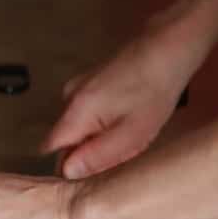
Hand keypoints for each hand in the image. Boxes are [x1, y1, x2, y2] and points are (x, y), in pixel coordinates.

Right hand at [41, 36, 192, 178]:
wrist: (168, 45)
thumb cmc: (154, 90)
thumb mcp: (133, 133)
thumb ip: (98, 156)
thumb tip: (67, 172)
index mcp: (75, 112)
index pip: (49, 149)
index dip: (66, 164)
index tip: (91, 169)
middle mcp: (68, 99)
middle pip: (65, 139)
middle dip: (87, 151)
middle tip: (120, 150)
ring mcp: (76, 88)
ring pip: (77, 127)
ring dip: (97, 136)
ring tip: (129, 130)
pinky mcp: (87, 82)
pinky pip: (86, 113)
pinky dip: (103, 121)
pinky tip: (128, 115)